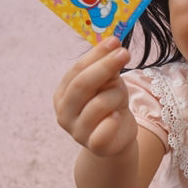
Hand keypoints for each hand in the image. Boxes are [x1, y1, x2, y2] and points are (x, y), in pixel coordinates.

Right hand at [54, 37, 137, 157]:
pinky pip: (105, 129)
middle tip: (125, 53)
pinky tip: (118, 117)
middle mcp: (64, 113)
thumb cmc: (110, 105)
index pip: (77, 70)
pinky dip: (115, 120)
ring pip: (99, 103)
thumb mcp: (108, 84)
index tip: (115, 41)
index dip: (96, 54)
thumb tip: (114, 48)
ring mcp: (77, 131)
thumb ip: (107, 70)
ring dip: (118, 94)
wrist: (116, 138)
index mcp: (62, 94)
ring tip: (122, 96)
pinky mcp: (94, 146)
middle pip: (82, 84)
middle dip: (105, 66)